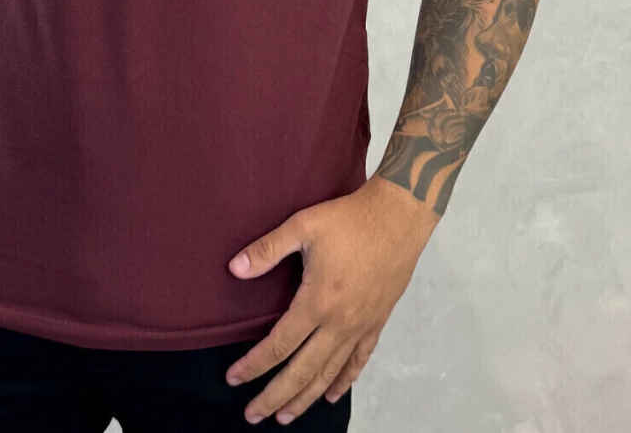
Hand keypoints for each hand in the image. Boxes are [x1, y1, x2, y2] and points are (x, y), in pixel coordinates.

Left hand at [224, 175, 438, 423]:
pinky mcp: (377, 322)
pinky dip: (342, 381)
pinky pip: (358, 361)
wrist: (398, 217)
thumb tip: (233, 269)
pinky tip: (330, 395)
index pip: (279, 345)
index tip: (233, 379)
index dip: (254, 365)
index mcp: (317, 302)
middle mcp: (339, 323)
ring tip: (285, 417)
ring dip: (305, 397)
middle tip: (252, 415)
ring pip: (329, 373)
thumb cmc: (349, 219)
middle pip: (302, 371)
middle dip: (274, 395)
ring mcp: (360, 326)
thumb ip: (267, 250)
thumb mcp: (303, 226)